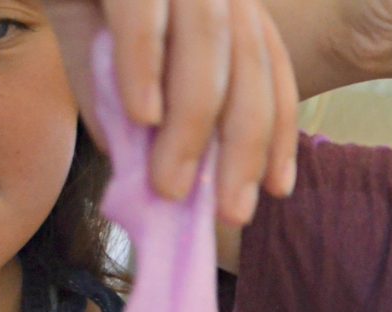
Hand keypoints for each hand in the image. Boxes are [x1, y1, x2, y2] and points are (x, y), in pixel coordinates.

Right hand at [43, 0, 298, 225]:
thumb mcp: (111, 54)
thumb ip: (128, 110)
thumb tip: (143, 176)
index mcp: (228, 6)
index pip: (271, 73)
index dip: (280, 133)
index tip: (276, 189)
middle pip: (249, 71)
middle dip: (244, 149)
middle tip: (231, 212)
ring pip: (206, 50)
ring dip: (192, 128)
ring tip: (173, 185)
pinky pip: (144, 19)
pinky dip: (145, 69)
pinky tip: (141, 116)